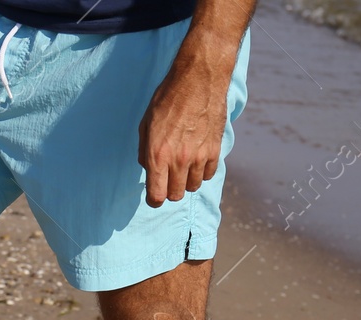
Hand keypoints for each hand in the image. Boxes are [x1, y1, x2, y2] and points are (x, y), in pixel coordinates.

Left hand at [137, 47, 234, 207]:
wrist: (199, 79)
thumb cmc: (167, 99)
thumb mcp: (145, 125)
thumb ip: (144, 151)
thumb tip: (148, 169)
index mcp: (158, 155)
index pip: (157, 195)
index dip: (154, 199)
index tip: (154, 195)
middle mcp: (179, 160)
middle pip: (176, 195)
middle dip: (169, 190)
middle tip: (167, 179)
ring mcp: (200, 156)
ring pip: (194, 186)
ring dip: (186, 181)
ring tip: (182, 167)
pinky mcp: (216, 149)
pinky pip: (209, 174)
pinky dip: (202, 171)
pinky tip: (197, 159)